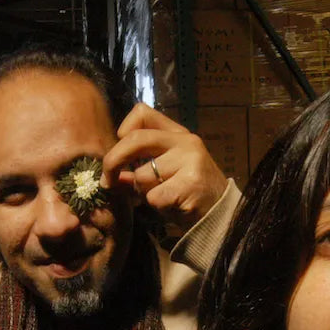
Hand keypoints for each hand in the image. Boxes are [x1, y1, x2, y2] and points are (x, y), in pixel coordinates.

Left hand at [103, 103, 227, 235]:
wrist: (221, 216)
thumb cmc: (187, 195)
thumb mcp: (163, 176)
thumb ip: (138, 170)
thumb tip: (112, 176)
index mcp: (177, 134)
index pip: (142, 113)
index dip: (123, 129)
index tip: (118, 148)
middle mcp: (185, 141)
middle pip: (136, 139)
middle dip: (113, 161)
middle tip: (107, 181)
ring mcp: (190, 160)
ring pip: (142, 176)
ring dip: (143, 193)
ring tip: (163, 198)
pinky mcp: (191, 182)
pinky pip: (154, 196)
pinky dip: (157, 207)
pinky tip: (173, 206)